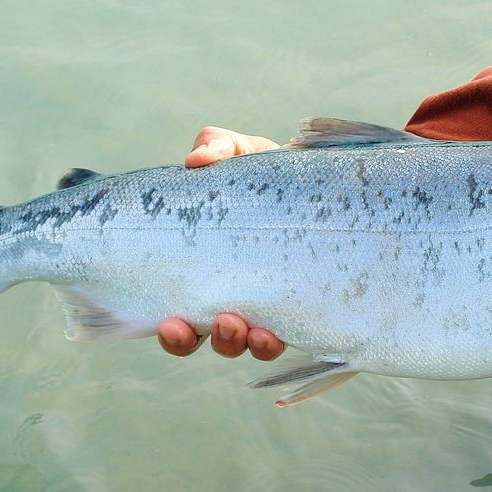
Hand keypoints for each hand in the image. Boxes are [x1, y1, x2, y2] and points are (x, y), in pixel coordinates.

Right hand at [157, 126, 285, 359]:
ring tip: (248, 329)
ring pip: (247, 343)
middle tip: (221, 323)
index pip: (180, 315)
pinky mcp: (302, 304)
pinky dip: (276, 338)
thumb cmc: (267, 172)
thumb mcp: (239, 154)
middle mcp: (231, 296)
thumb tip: (196, 160)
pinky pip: (288, 334)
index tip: (171, 322)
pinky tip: (275, 332)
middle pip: (209, 339)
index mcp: (206, 272)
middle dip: (212, 340)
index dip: (174, 331)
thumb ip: (216, 147)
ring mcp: (267, 304)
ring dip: (243, 343)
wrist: (320, 181)